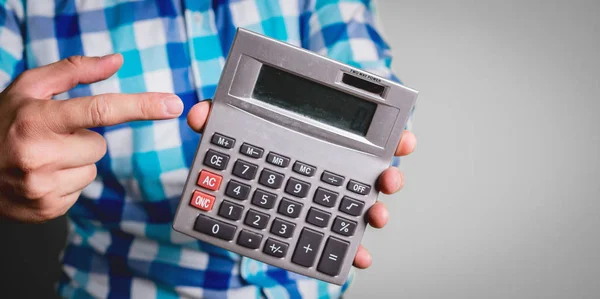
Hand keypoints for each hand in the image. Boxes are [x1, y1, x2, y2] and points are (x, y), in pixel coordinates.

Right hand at [0, 54, 183, 222]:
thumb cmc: (1, 122)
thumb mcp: (29, 87)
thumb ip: (74, 72)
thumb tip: (117, 61)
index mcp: (38, 118)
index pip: (101, 110)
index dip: (141, 106)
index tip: (172, 104)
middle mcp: (39, 154)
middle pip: (99, 145)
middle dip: (81, 139)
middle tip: (50, 138)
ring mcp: (42, 187)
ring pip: (92, 170)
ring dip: (74, 162)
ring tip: (43, 157)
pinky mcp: (47, 209)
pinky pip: (80, 191)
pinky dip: (65, 181)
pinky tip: (41, 175)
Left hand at [186, 102, 416, 268]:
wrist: (230, 195)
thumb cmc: (241, 156)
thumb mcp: (227, 134)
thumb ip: (217, 119)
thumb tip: (199, 114)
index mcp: (321, 142)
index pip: (361, 133)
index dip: (389, 135)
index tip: (405, 138)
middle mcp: (332, 172)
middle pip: (372, 172)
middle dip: (391, 175)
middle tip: (390, 178)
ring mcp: (326, 203)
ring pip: (363, 207)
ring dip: (377, 213)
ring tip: (377, 216)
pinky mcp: (314, 231)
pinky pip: (340, 243)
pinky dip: (353, 253)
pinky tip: (359, 259)